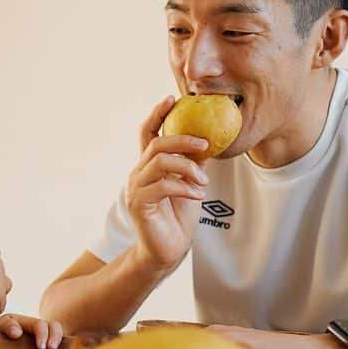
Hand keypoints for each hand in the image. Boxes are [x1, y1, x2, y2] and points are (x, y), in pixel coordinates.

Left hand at [0, 313, 63, 348]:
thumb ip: (7, 326)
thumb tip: (17, 333)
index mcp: (27, 321)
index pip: (41, 324)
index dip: (43, 334)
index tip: (41, 348)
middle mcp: (39, 327)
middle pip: (54, 326)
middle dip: (56, 337)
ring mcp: (44, 336)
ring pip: (58, 334)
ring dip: (61, 343)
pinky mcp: (45, 346)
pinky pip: (58, 346)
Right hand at [126, 96, 210, 272]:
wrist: (168, 250)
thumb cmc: (178, 218)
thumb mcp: (190, 184)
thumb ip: (194, 164)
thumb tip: (210, 141)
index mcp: (148, 166)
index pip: (148, 133)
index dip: (158, 114)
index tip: (172, 98)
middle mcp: (138, 173)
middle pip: (156, 144)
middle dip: (182, 139)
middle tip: (205, 143)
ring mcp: (136, 188)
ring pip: (160, 162)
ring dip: (187, 167)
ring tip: (204, 180)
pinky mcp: (140, 204)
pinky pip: (163, 186)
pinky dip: (185, 188)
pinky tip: (198, 194)